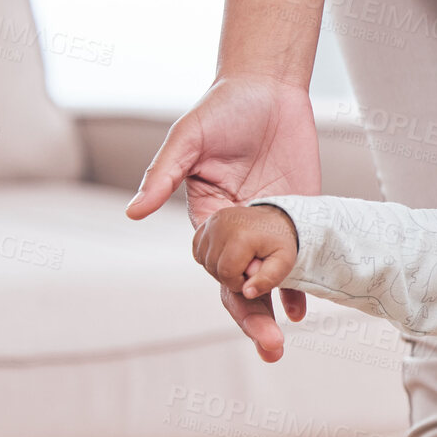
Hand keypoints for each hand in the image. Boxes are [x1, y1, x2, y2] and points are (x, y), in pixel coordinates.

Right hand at [125, 74, 320, 361]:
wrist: (271, 88)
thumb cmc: (224, 107)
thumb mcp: (190, 138)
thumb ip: (165, 175)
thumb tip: (133, 213)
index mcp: (208, 217)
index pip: (214, 265)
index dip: (227, 282)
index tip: (243, 289)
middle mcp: (239, 231)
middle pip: (241, 285)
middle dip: (251, 318)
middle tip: (268, 348)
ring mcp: (272, 229)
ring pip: (271, 281)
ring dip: (274, 313)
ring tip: (279, 346)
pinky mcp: (303, 219)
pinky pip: (301, 261)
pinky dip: (301, 288)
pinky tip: (303, 312)